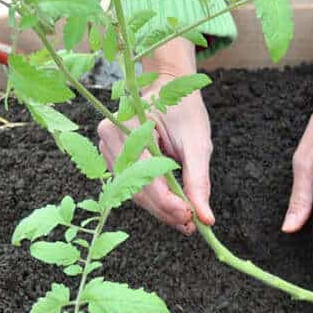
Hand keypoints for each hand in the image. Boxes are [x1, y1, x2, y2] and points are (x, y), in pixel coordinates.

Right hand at [97, 37, 214, 234]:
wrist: (169, 87)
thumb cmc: (184, 109)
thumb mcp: (197, 141)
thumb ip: (199, 179)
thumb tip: (205, 218)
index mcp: (126, 126)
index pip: (146, 176)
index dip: (168, 202)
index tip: (192, 218)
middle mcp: (109, 137)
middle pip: (137, 189)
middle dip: (166, 210)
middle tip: (193, 225)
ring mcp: (107, 149)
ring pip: (134, 192)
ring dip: (161, 209)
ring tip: (188, 219)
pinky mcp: (113, 159)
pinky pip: (133, 186)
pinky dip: (155, 200)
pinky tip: (175, 208)